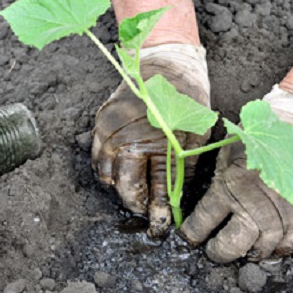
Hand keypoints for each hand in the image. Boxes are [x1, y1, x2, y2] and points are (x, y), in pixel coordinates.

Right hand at [92, 44, 209, 236]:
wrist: (166, 64)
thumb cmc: (187, 99)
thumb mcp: (195, 135)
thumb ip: (183, 169)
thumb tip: (176, 199)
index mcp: (155, 145)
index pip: (154, 192)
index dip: (157, 214)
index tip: (160, 228)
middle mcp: (127, 141)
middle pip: (126, 189)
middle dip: (137, 205)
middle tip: (147, 212)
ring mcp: (109, 132)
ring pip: (107, 177)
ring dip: (121, 188)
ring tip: (136, 189)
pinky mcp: (99, 124)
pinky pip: (96, 159)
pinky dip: (107, 170)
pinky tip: (122, 170)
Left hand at [180, 86, 292, 262]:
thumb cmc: (261, 134)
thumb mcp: (228, 152)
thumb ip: (219, 179)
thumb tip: (204, 207)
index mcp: (229, 185)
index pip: (203, 222)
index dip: (192, 235)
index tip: (189, 239)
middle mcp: (255, 203)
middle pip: (231, 246)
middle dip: (218, 252)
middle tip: (214, 251)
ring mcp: (283, 212)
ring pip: (260, 250)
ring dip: (248, 253)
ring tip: (242, 250)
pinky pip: (288, 246)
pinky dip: (276, 250)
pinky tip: (267, 246)